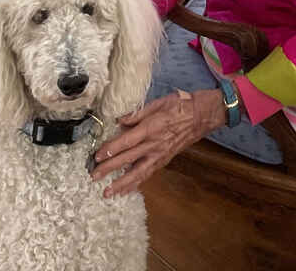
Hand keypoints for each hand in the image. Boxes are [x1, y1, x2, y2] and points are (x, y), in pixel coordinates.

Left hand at [90, 89, 225, 197]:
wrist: (201, 116)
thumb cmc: (180, 105)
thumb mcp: (159, 102)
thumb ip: (138, 113)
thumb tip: (119, 120)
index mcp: (151, 128)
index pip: (128, 141)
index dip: (112, 149)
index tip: (98, 156)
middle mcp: (154, 144)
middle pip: (128, 159)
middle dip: (110, 168)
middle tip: (93, 176)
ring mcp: (160, 155)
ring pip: (138, 172)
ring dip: (122, 183)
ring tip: (107, 192)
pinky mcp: (164, 160)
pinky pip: (148, 174)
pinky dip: (136, 183)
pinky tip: (126, 190)